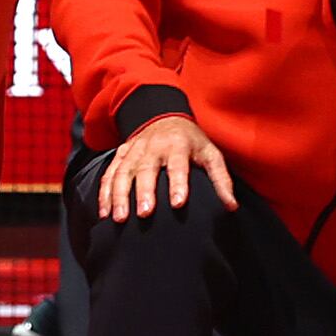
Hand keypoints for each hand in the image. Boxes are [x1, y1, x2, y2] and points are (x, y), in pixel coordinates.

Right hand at [100, 112, 235, 219]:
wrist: (164, 116)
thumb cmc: (191, 142)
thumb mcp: (211, 154)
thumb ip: (221, 179)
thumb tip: (231, 206)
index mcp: (178, 145)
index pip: (178, 165)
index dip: (178, 184)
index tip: (177, 204)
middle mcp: (153, 146)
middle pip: (146, 169)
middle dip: (144, 192)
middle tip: (144, 215)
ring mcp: (134, 150)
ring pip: (123, 172)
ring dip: (119, 196)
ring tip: (118, 219)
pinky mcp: (121, 155)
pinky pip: (109, 174)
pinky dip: (104, 193)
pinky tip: (104, 213)